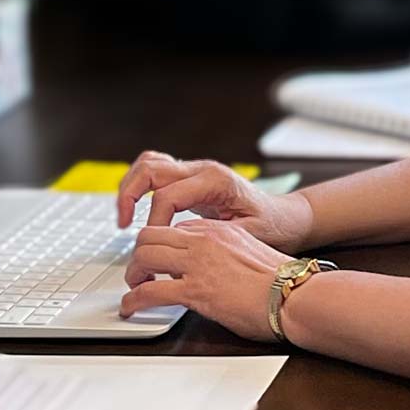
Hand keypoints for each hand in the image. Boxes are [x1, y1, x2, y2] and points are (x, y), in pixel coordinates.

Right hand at [115, 151, 313, 251]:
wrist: (285, 217)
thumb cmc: (272, 228)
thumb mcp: (247, 236)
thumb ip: (213, 238)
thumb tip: (181, 246)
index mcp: (215, 181)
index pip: (168, 195)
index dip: (154, 222)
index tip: (152, 244)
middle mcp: (202, 169)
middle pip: (151, 168)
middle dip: (130, 195)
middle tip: (123, 223)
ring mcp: (194, 170)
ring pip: (149, 163)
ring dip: (130, 186)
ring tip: (124, 215)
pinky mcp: (189, 177)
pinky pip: (155, 171)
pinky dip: (140, 186)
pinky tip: (136, 208)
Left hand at [120, 220, 289, 339]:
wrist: (296, 296)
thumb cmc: (283, 282)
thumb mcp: (249, 253)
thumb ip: (224, 254)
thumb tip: (209, 269)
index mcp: (217, 231)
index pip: (173, 230)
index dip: (160, 246)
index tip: (156, 261)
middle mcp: (203, 241)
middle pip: (150, 236)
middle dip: (139, 255)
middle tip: (138, 272)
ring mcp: (197, 264)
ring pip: (144, 257)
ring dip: (133, 274)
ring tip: (133, 289)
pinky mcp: (195, 291)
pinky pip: (150, 292)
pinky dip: (134, 301)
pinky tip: (130, 309)